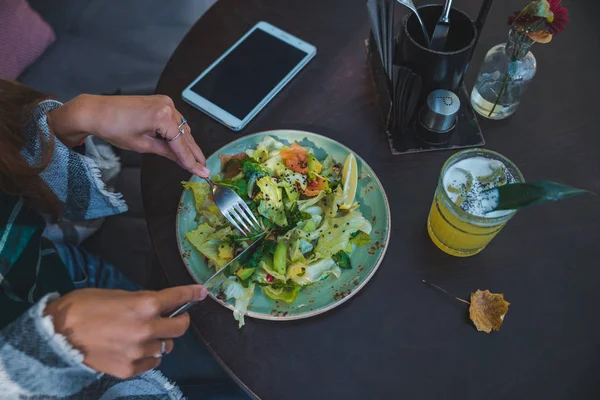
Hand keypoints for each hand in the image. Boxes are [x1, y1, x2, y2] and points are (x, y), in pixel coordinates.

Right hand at [44, 285, 206, 378]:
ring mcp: (140, 351)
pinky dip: (148, 357)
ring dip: (160, 341)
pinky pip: (152, 363)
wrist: (56, 335)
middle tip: (170, 318)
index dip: (192, 294)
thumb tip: (160, 304)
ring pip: (167, 348)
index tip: (201, 292)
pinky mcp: (130, 369)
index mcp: (145, 304)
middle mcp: (148, 328)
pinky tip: (134, 351)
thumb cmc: (84, 307)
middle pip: (181, 327)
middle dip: (178, 321)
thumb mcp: (117, 294)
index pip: (178, 297)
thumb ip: (142, 301)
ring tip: (142, 337)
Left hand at [47, 94, 209, 176]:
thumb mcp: (142, 145)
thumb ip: (167, 153)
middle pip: (186, 135)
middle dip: (193, 153)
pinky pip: (174, 120)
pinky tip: (178, 145)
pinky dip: (176, 133)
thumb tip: (183, 162)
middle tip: (203, 168)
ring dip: (185, 143)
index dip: (192, 161)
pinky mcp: (160, 102)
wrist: (96, 111)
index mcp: (162, 116)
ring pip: (182, 128)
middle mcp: (167, 106)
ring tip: (191, 161)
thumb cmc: (113, 128)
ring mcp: (165, 102)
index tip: (203, 173)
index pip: (181, 144)